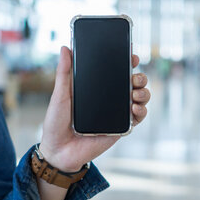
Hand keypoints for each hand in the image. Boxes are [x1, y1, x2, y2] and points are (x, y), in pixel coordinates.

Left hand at [39, 46, 149, 171]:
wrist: (58, 151)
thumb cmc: (56, 122)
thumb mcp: (60, 94)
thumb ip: (64, 72)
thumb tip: (65, 48)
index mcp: (97, 87)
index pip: (116, 70)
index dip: (127, 61)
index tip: (131, 53)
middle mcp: (111, 98)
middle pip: (133, 82)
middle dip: (140, 76)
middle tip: (134, 76)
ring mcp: (117, 112)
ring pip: (140, 97)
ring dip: (143, 92)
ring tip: (135, 93)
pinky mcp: (121, 127)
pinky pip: (138, 117)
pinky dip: (141, 110)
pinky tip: (134, 108)